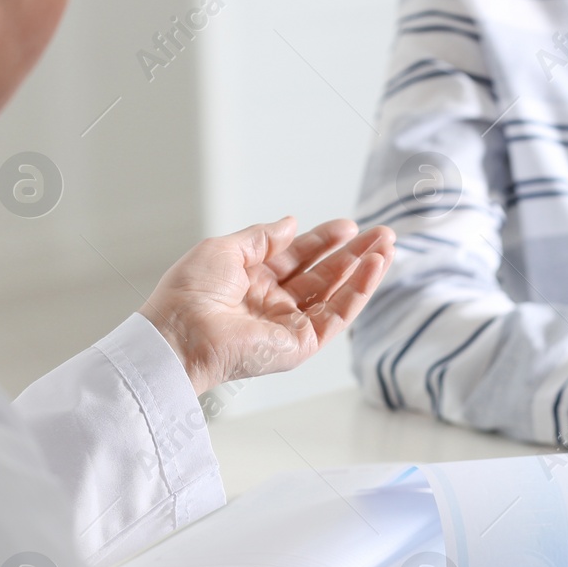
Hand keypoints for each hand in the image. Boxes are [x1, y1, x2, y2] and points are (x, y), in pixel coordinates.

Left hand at [143, 217, 394, 394]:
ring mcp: (291, 325)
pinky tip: (374, 268)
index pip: (299, 257)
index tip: (348, 225)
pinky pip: (338, 315)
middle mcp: (275, 303)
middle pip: (325, 275)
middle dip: (354, 254)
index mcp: (254, 281)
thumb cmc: (189, 292)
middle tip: (383, 234)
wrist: (180, 333)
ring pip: (337, 294)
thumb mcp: (225, 249)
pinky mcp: (302, 344)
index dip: (324, 241)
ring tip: (388, 247)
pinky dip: (359, 292)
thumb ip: (262, 237)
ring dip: (365, 271)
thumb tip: (291, 223)